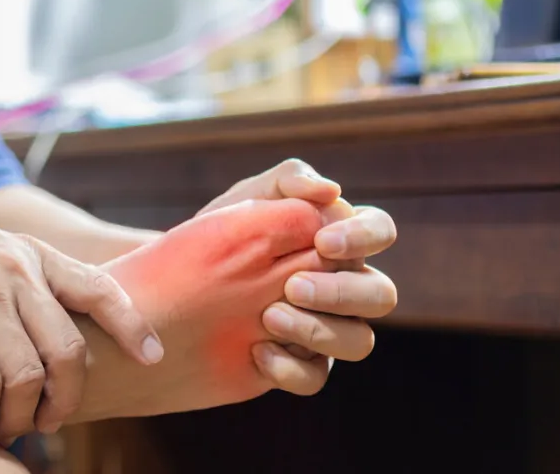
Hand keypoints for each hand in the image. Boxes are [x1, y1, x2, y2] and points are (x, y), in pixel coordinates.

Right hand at [0, 210, 161, 444]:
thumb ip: (30, 281)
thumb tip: (68, 332)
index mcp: (32, 254)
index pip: (100, 289)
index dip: (132, 327)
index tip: (153, 357)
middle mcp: (15, 271)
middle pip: (68, 351)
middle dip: (65, 398)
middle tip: (48, 422)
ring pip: (27, 377)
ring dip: (20, 416)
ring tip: (5, 428)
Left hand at [198, 159, 397, 394]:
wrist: (178, 276)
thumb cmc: (225, 229)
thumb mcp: (249, 198)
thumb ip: (287, 182)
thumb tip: (330, 191)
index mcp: (343, 240)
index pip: (380, 232)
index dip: (364, 238)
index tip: (323, 242)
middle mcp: (347, 288)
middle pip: (381, 295)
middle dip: (341, 291)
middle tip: (292, 285)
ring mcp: (329, 329)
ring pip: (359, 341)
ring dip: (321, 330)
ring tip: (269, 316)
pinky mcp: (302, 364)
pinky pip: (315, 377)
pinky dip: (290, 367)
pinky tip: (257, 351)